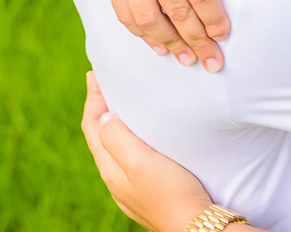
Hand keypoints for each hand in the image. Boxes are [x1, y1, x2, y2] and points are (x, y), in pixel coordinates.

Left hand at [81, 72, 211, 231]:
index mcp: (110, 169)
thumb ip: (116, 137)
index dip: (92, 99)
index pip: (92, 126)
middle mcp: (117, 179)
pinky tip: (143, 138)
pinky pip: (131, 159)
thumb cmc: (171, 193)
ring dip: (115, 123)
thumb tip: (104, 117)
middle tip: (105, 84)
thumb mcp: (139, 161)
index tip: (94, 75)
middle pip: (100, 136)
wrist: (198, 228)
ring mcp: (132, 188)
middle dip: (100, 107)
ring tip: (122, 104)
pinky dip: (130, 139)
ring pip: (116, 148)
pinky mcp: (149, 191)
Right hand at [97, 0, 233, 70]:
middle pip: (175, 10)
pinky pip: (123, 11)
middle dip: (197, 40)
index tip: (223, 35)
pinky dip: (140, 32)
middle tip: (212, 61)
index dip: (213, 18)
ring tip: (187, 58)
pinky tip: (158, 45)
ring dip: (169, 43)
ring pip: (147, 17)